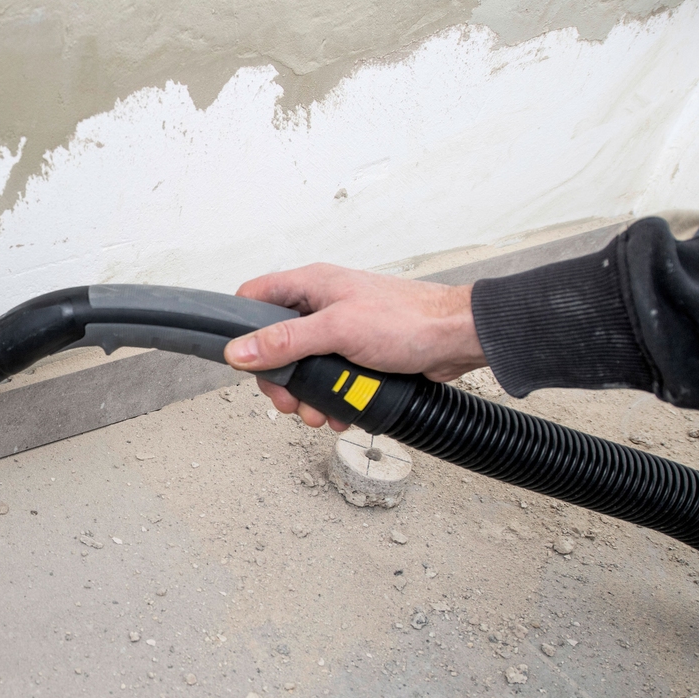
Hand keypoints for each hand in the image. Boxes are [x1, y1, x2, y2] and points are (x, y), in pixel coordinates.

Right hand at [223, 264, 486, 429]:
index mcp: (310, 286)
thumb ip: (286, 341)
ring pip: (302, 367)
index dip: (241, 328)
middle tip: (288, 401)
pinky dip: (330, 398)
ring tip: (318, 412)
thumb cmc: (410, 319)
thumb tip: (241, 351)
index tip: (244, 359)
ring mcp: (339, 331)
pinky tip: (338, 411)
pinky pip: (329, 379)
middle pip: (275, 343)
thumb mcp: (338, 329)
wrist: (458, 339)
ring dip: (307, 395)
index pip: (254, 297)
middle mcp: (321, 306)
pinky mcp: (355, 354)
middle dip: (279, 379)